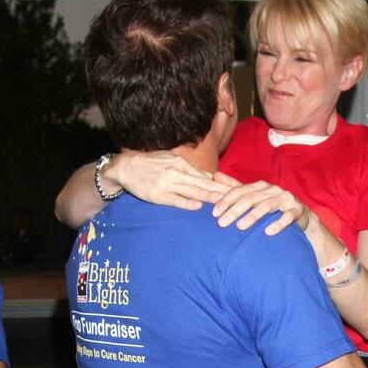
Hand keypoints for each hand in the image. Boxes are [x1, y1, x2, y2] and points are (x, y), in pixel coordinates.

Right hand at [111, 151, 229, 210]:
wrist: (126, 166)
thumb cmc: (151, 164)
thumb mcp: (172, 161)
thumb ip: (190, 171)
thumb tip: (208, 178)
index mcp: (182, 164)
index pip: (207, 177)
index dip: (223, 185)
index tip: (238, 191)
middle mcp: (177, 172)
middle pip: (205, 184)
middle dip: (223, 192)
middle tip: (240, 198)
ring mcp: (168, 184)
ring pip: (193, 191)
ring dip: (210, 197)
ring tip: (225, 203)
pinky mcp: (158, 195)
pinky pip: (175, 199)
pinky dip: (187, 203)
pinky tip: (198, 206)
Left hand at [211, 175, 312, 234]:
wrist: (300, 216)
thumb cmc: (272, 207)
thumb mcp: (254, 196)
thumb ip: (235, 187)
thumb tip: (215, 175)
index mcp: (260, 186)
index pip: (240, 191)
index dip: (226, 201)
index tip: (214, 214)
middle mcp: (273, 190)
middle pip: (251, 199)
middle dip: (235, 211)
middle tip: (221, 224)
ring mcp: (285, 199)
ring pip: (267, 206)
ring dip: (252, 217)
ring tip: (240, 227)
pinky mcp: (297, 210)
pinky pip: (287, 216)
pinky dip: (278, 224)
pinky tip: (267, 232)